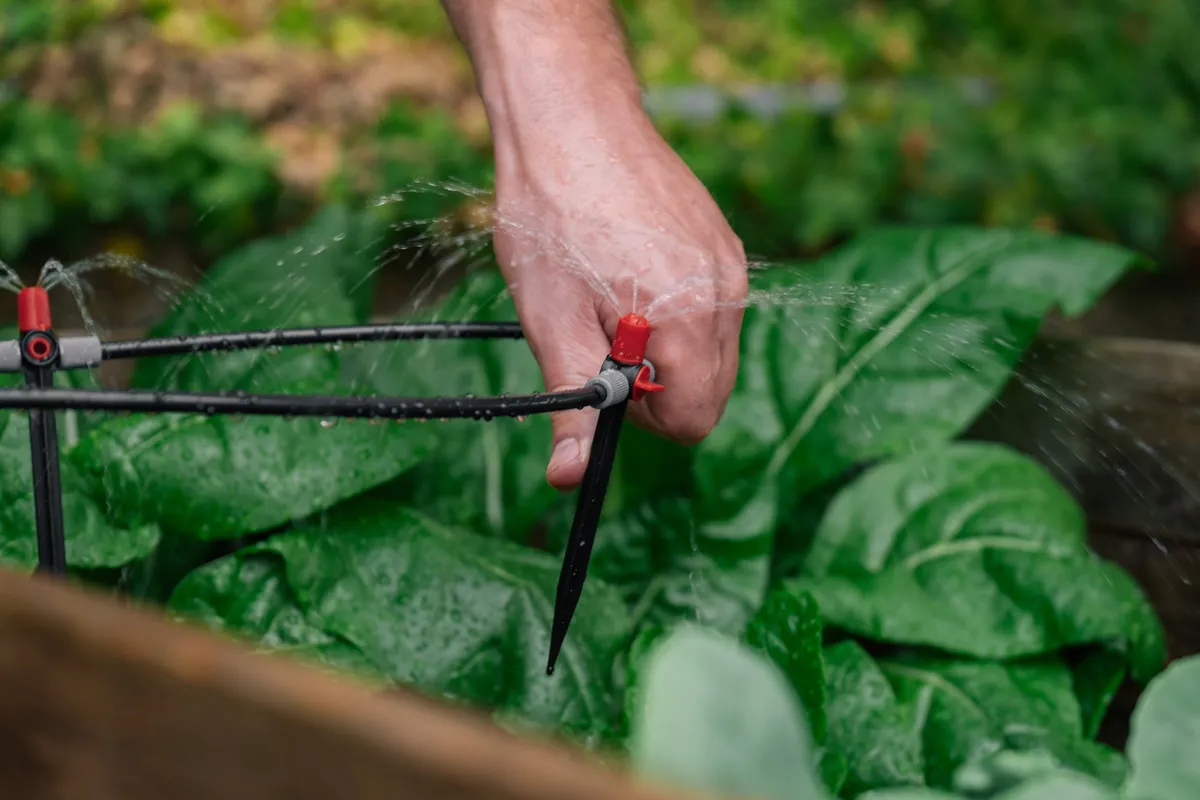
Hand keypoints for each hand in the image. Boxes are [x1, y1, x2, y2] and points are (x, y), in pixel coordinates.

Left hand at [492, 121, 747, 489]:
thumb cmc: (551, 217)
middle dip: (658, 389)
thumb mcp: (549, 322)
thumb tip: (570, 478)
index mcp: (686, 322)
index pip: (693, 422)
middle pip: (711, 394)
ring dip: (666, 350)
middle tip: (604, 342)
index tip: (605, 378)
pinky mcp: (723, 244)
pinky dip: (677, 314)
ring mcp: (729, 266)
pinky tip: (630, 275)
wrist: (571, 120)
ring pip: (714, 354)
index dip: (642, 416)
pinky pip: (713, 310)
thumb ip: (572, 405)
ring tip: (613, 301)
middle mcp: (724, 294)